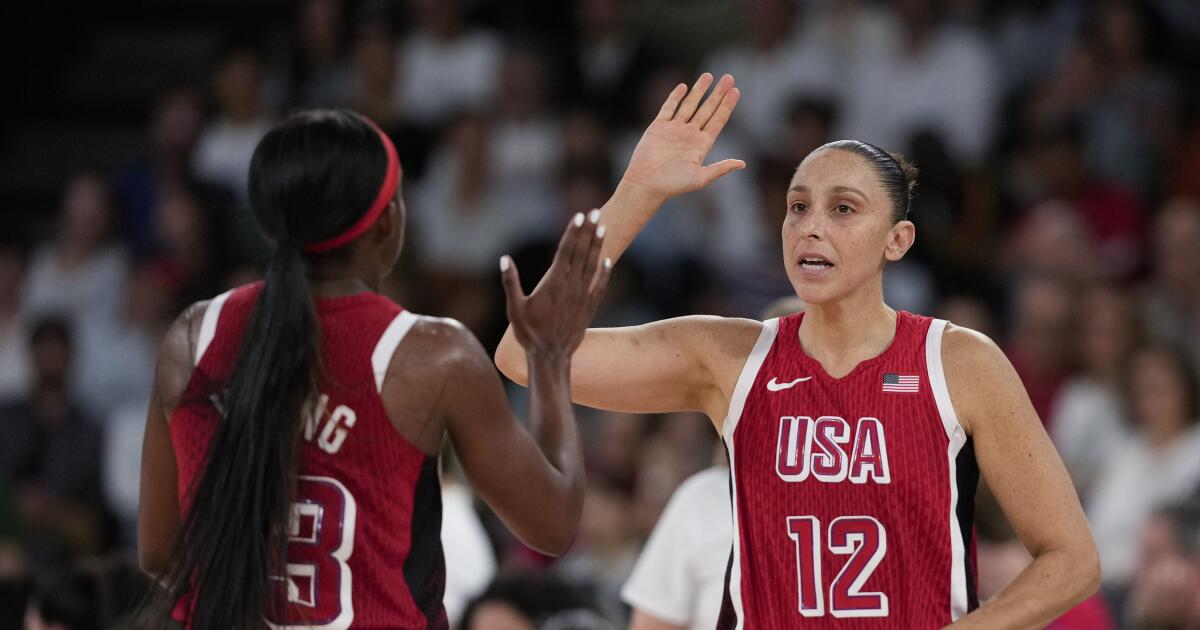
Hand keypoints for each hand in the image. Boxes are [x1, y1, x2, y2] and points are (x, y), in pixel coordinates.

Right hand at [500, 211, 611, 356]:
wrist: (551, 357)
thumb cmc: (529, 333)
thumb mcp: (514, 309)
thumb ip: (510, 283)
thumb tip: (505, 259)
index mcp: (553, 284)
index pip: (565, 252)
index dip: (573, 232)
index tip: (579, 216)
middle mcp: (571, 287)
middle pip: (581, 253)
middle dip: (588, 231)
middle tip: (595, 212)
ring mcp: (582, 297)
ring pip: (592, 266)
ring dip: (597, 246)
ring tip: (602, 227)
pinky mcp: (589, 308)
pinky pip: (599, 286)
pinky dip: (604, 272)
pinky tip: (608, 260)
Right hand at [622, 73, 745, 199]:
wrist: (645, 184)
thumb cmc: (673, 185)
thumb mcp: (700, 178)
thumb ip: (720, 169)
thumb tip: (743, 164)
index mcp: (702, 145)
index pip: (718, 121)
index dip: (727, 106)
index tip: (736, 91)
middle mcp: (690, 135)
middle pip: (707, 109)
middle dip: (718, 94)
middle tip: (729, 78)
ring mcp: (674, 129)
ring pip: (689, 105)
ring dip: (699, 90)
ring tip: (708, 76)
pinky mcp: (659, 127)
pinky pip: (669, 108)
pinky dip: (675, 97)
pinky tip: (683, 87)